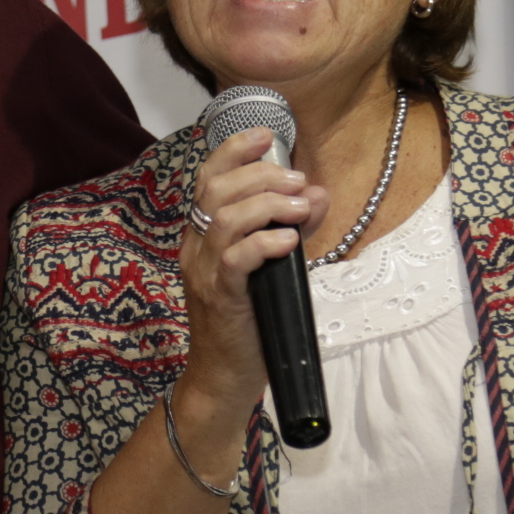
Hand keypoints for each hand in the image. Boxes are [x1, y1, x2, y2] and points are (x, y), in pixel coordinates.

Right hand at [177, 127, 332, 413]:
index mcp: (203, 236)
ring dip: (268, 204)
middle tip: (297, 179)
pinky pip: (235, 260)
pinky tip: (290, 241)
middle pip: (217, 191)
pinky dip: (265, 243)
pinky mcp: (220, 298)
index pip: (208, 179)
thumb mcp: (273, 266)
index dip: (234, 150)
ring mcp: (204, 272)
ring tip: (300, 207)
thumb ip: (291, 227)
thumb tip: (317, 192)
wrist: (224, 378)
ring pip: (225, 219)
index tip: (267, 135)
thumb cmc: (249, 320)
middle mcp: (196, 248)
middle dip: (261, 175)